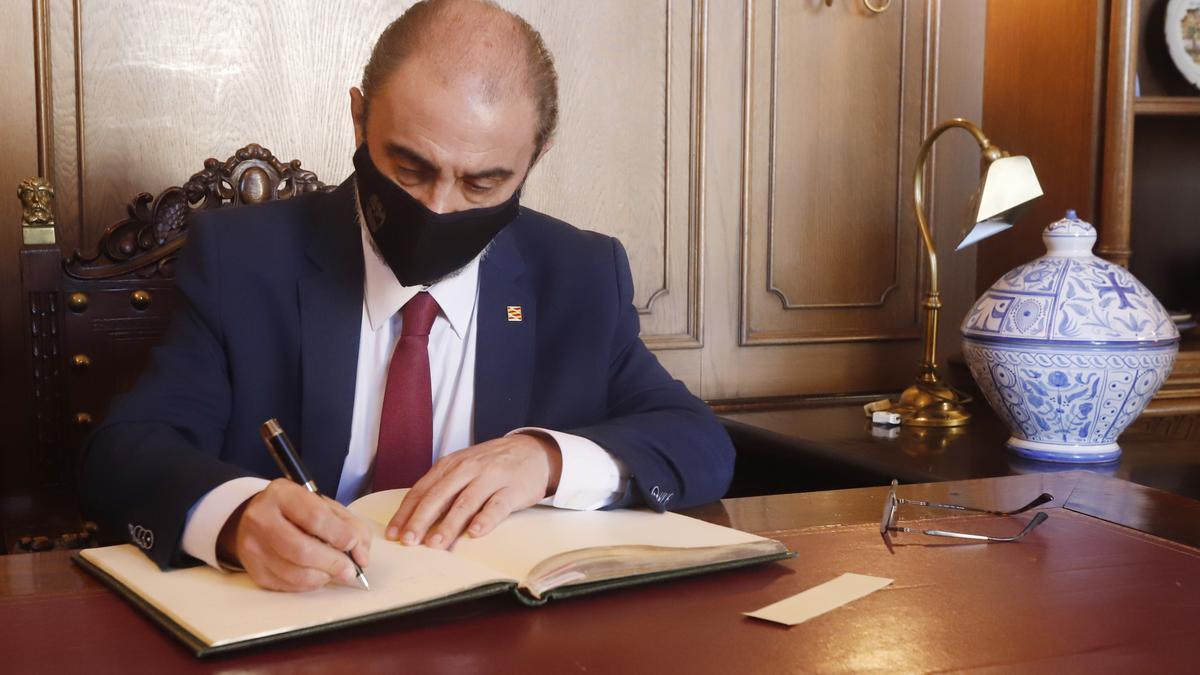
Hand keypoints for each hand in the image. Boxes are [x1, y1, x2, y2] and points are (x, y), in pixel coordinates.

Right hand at [217, 479, 371, 591]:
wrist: (260, 518)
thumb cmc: (298, 511)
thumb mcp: (324, 506)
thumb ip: (350, 526)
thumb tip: (362, 557)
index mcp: (282, 494)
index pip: (315, 518)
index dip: (339, 535)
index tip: (353, 544)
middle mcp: (261, 518)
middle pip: (302, 550)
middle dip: (332, 563)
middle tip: (350, 570)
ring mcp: (253, 545)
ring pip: (293, 572)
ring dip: (322, 577)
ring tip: (335, 572)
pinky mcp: (252, 569)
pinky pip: (285, 585)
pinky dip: (308, 585)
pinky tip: (316, 576)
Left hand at [385, 433, 561, 549]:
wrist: (533, 451)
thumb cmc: (492, 465)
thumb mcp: (463, 468)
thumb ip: (442, 488)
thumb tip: (414, 519)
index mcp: (450, 465)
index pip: (422, 490)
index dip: (406, 512)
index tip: (393, 533)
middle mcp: (467, 469)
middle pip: (439, 496)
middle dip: (421, 520)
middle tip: (408, 541)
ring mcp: (490, 478)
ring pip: (465, 503)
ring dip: (449, 525)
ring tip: (436, 544)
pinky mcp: (512, 489)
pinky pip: (497, 506)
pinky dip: (485, 520)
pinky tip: (475, 533)